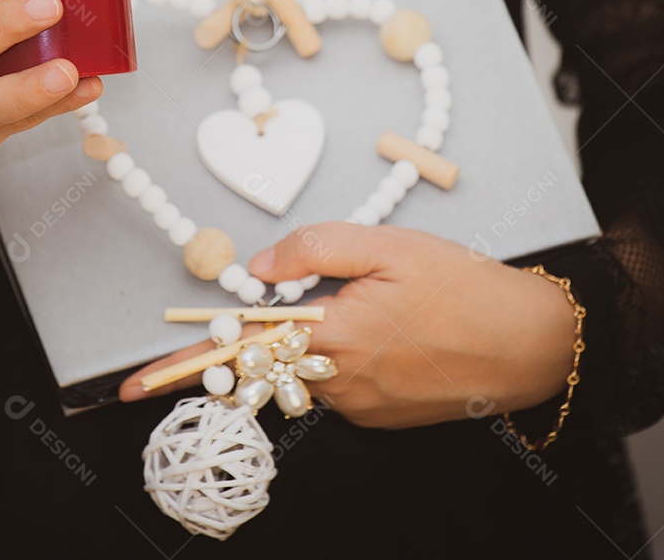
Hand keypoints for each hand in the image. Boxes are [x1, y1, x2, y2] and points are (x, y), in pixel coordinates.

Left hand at [120, 223, 576, 429]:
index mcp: (328, 338)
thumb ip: (315, 248)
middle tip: (302, 307)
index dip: (182, 366)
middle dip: (269, 336)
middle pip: (273, 359)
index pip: (237, 353)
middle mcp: (334, 384)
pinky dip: (346, 355)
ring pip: (307, 367)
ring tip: (389, 307)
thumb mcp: (387, 245)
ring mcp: (356, 408)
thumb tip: (260, 267)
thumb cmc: (461, 287)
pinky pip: (338, 383)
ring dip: (320, 337)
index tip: (132, 387)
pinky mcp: (377, 418)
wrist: (531, 345)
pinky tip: (395, 329)